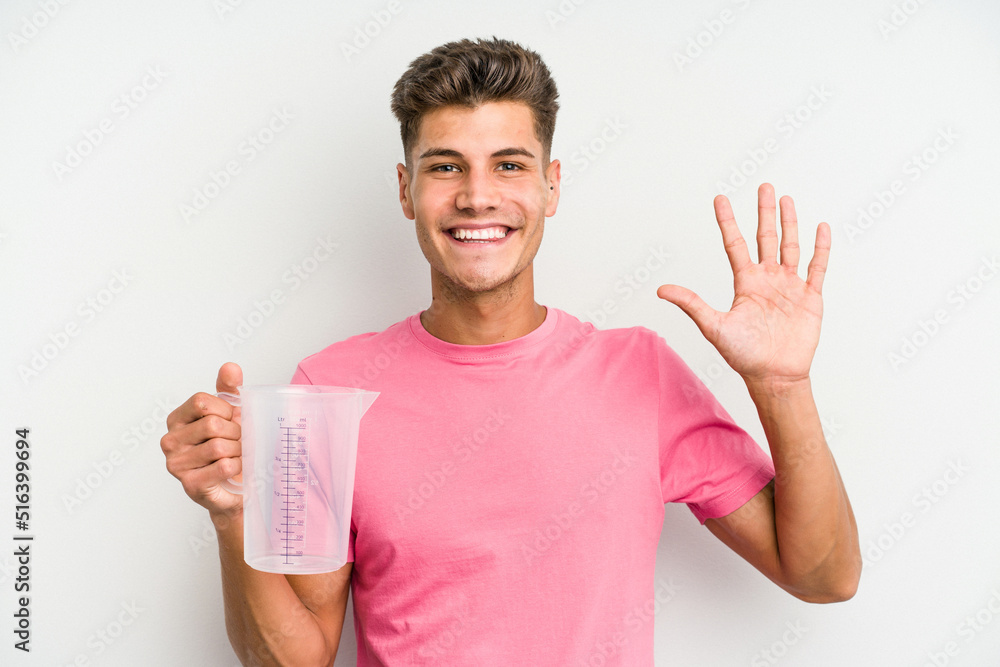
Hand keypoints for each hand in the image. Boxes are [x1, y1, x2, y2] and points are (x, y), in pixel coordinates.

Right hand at [160, 362, 243, 516]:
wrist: (236, 485)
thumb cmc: (230, 447)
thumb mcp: (230, 414)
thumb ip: (229, 389)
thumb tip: (230, 367)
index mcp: (177, 419)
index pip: (202, 401)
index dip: (226, 410)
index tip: (231, 420)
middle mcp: (170, 440)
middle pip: (212, 424)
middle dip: (235, 432)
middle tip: (239, 441)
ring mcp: (176, 464)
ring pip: (219, 446)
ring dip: (238, 450)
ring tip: (237, 454)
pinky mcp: (190, 484)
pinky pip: (224, 466)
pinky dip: (238, 465)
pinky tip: (235, 467)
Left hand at [657, 183, 829, 385]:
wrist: (774, 376)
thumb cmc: (743, 355)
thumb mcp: (713, 326)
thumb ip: (691, 304)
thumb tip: (661, 289)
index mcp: (745, 283)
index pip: (735, 244)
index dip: (727, 221)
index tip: (720, 198)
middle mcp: (767, 280)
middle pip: (765, 237)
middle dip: (765, 212)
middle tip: (764, 186)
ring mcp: (789, 286)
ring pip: (790, 246)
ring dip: (790, 223)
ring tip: (786, 199)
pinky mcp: (810, 297)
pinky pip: (817, 267)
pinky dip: (820, 248)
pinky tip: (820, 228)